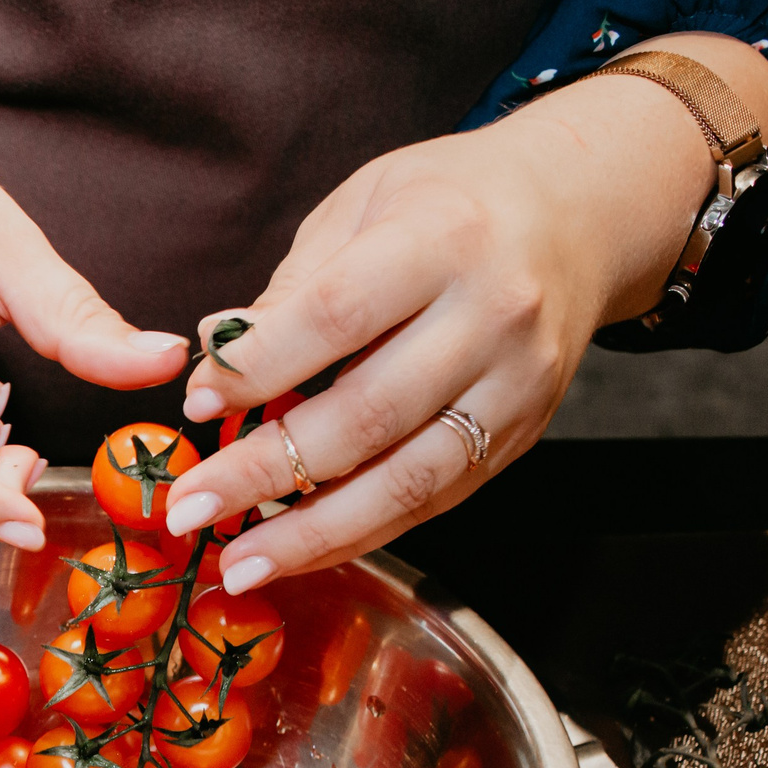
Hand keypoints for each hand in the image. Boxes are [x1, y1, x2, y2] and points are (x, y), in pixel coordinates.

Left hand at [159, 37, 767, 591]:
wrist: (579, 213)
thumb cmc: (449, 204)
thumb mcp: (363, 206)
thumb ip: (293, 286)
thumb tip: (214, 350)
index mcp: (442, 240)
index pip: (336, 316)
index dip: (259, 368)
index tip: (196, 404)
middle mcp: (492, 315)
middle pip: (367, 414)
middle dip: (265, 471)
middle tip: (188, 509)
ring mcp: (516, 384)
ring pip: (407, 478)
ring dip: (313, 533)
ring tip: (240, 563)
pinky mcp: (524, 433)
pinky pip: (434, 497)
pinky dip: (362, 531)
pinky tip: (302, 550)